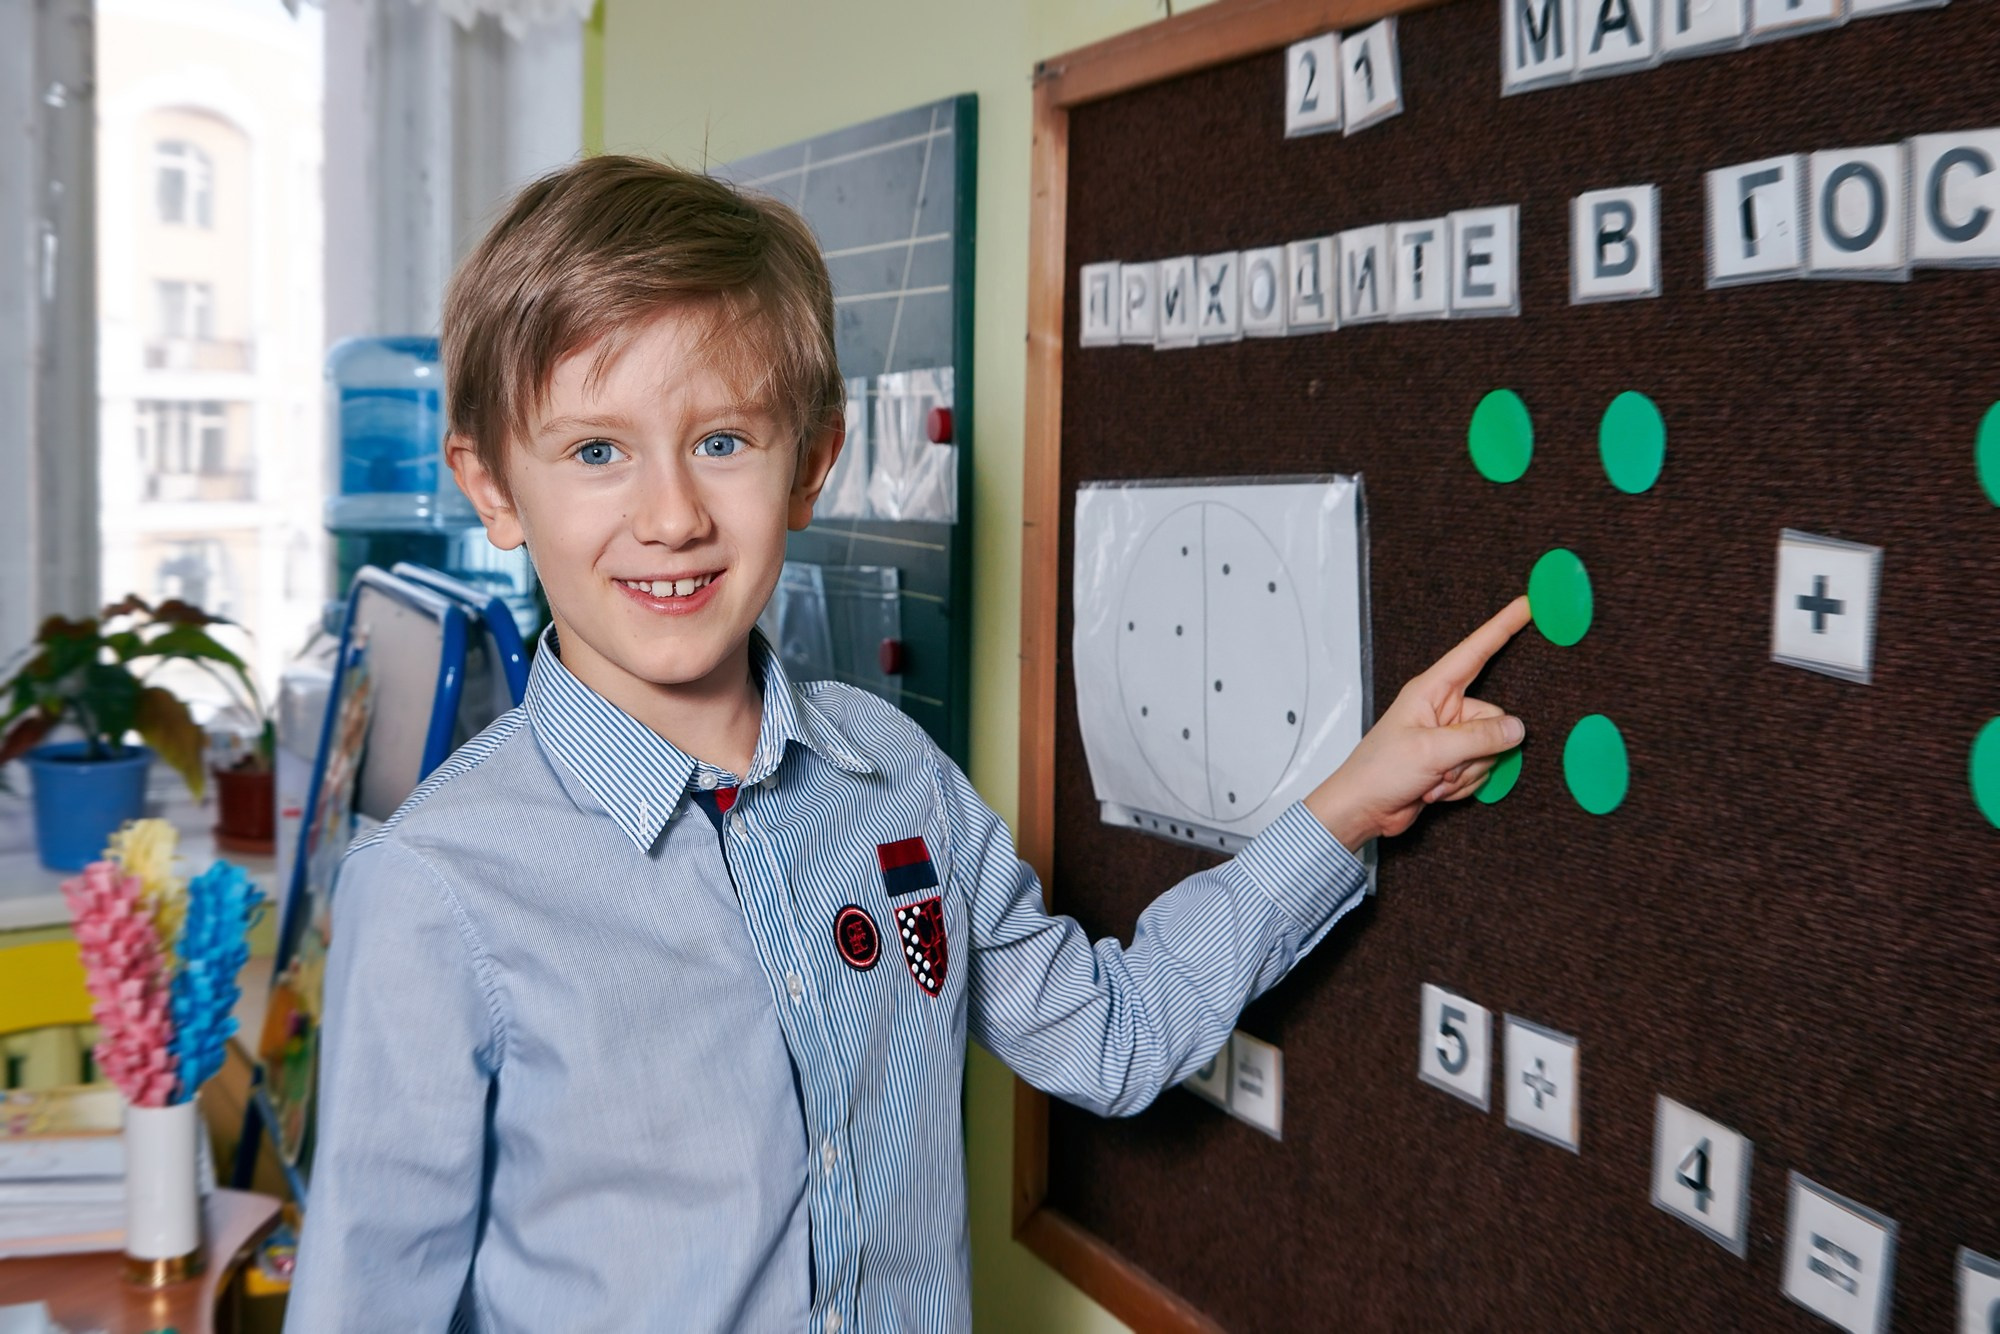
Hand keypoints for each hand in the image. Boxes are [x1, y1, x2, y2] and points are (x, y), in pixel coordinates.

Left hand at [1304, 596, 1530, 850]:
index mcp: (1431, 690)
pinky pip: (1480, 770)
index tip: (1527, 604)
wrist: (1363, 809)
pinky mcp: (1452, 761)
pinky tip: (1434, 788)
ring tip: (1432, 777)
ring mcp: (1449, 736)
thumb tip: (1517, 729)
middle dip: (1476, 751)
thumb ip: (1479, 738)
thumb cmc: (1380, 771)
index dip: (1502, 627)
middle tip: (1442, 765)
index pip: (1475, 651)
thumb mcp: (1431, 751)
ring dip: (1465, 772)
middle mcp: (1443, 709)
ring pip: (1491, 750)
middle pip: (1494, 718)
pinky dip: (1462, 784)